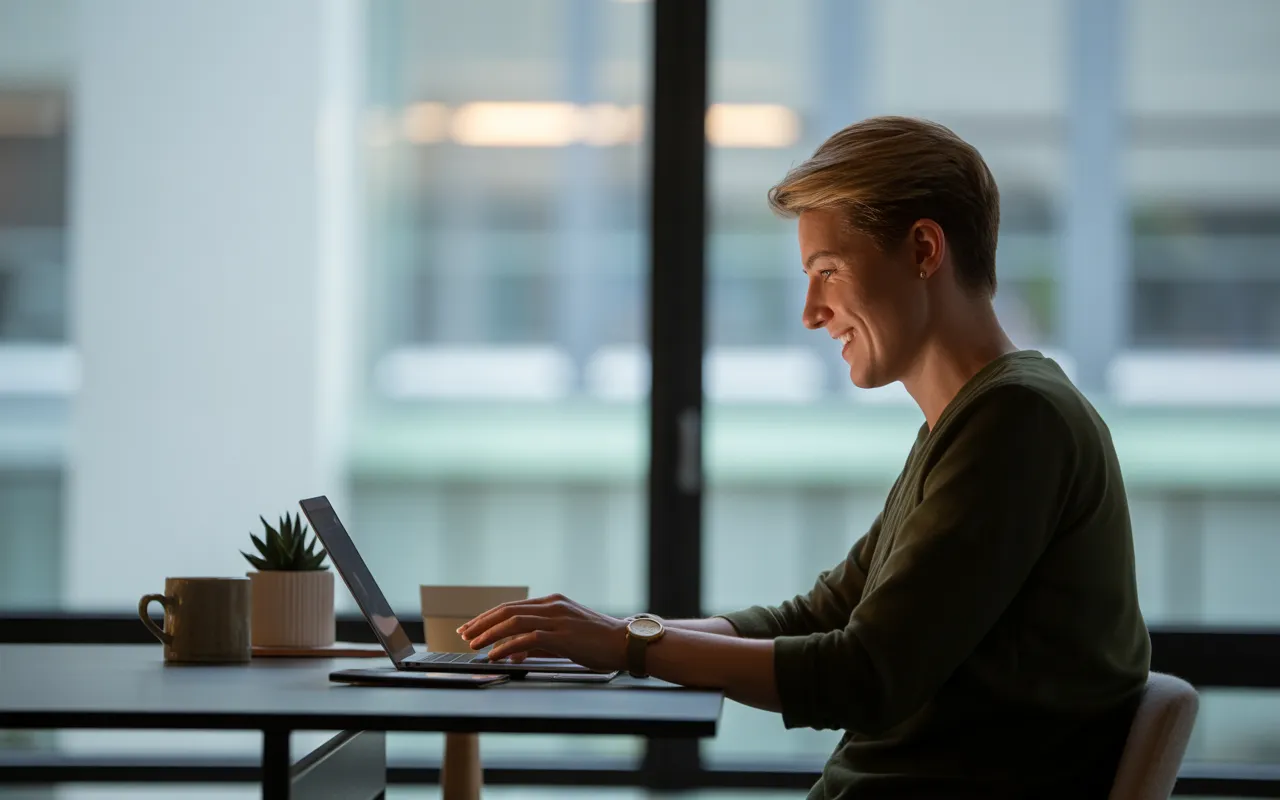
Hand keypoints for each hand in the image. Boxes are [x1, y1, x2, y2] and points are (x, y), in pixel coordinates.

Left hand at [456, 593, 627, 671]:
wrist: (625, 642)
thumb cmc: (597, 642)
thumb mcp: (564, 637)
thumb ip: (538, 642)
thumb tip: (512, 652)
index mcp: (552, 602)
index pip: (512, 607)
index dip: (488, 617)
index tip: (471, 627)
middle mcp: (552, 606)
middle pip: (507, 610)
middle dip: (482, 623)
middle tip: (464, 634)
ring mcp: (558, 619)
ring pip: (514, 622)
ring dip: (490, 634)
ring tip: (474, 644)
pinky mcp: (563, 635)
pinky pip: (528, 638)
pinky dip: (507, 646)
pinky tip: (495, 654)